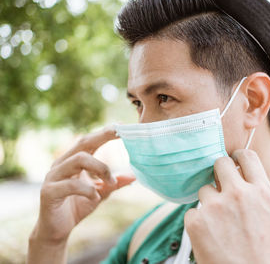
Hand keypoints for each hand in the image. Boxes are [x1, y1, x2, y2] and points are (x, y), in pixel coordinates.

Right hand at [28, 126, 134, 263]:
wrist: (56, 231)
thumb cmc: (77, 207)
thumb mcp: (100, 193)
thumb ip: (113, 184)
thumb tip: (133, 177)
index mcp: (72, 161)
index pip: (89, 141)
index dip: (104, 133)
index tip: (122, 127)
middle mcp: (61, 164)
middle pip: (82, 143)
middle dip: (102, 137)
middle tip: (120, 134)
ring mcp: (53, 177)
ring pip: (78, 159)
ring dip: (100, 168)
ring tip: (110, 182)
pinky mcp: (49, 192)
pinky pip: (71, 185)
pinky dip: (88, 190)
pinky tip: (96, 197)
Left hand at [184, 149, 269, 263]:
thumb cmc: (268, 259)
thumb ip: (264, 202)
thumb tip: (254, 190)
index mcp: (262, 193)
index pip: (247, 157)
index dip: (238, 157)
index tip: (234, 161)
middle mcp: (238, 193)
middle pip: (219, 163)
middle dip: (219, 173)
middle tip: (220, 186)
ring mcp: (215, 206)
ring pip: (204, 189)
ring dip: (208, 202)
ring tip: (217, 223)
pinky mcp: (196, 222)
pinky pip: (192, 212)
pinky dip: (197, 222)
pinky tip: (208, 236)